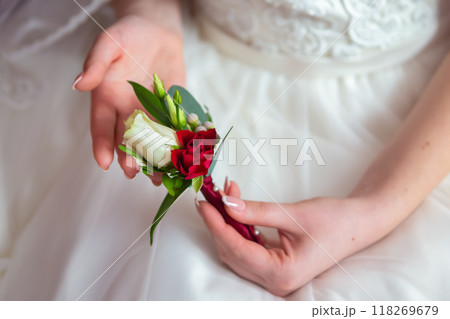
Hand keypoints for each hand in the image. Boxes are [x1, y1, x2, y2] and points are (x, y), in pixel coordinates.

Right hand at [73, 14, 184, 182]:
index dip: (101, 145)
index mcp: (107, 99)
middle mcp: (127, 110)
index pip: (101, 126)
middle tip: (132, 172)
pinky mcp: (172, 110)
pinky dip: (178, 144)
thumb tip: (79, 84)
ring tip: (156, 177)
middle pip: (125, 140)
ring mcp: (150, 112)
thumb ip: (95, 63)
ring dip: (152, 159)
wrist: (157, 30)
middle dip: (128, 157)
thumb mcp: (109, 43)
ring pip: (150, 141)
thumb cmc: (128, 34)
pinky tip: (181, 158)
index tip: (104, 163)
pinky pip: (174, 129)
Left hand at [196, 180, 380, 295]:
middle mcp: (274, 280)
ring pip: (237, 251)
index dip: (216, 225)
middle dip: (219, 223)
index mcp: (281, 273)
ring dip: (228, 224)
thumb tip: (225, 203)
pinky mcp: (275, 265)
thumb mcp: (293, 214)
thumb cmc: (334, 220)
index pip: (236, 249)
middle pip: (232, 252)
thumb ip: (257, 211)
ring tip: (226, 195)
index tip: (204, 202)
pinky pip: (247, 248)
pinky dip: (239, 228)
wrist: (359, 223)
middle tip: (212, 194)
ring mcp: (274, 275)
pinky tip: (237, 208)